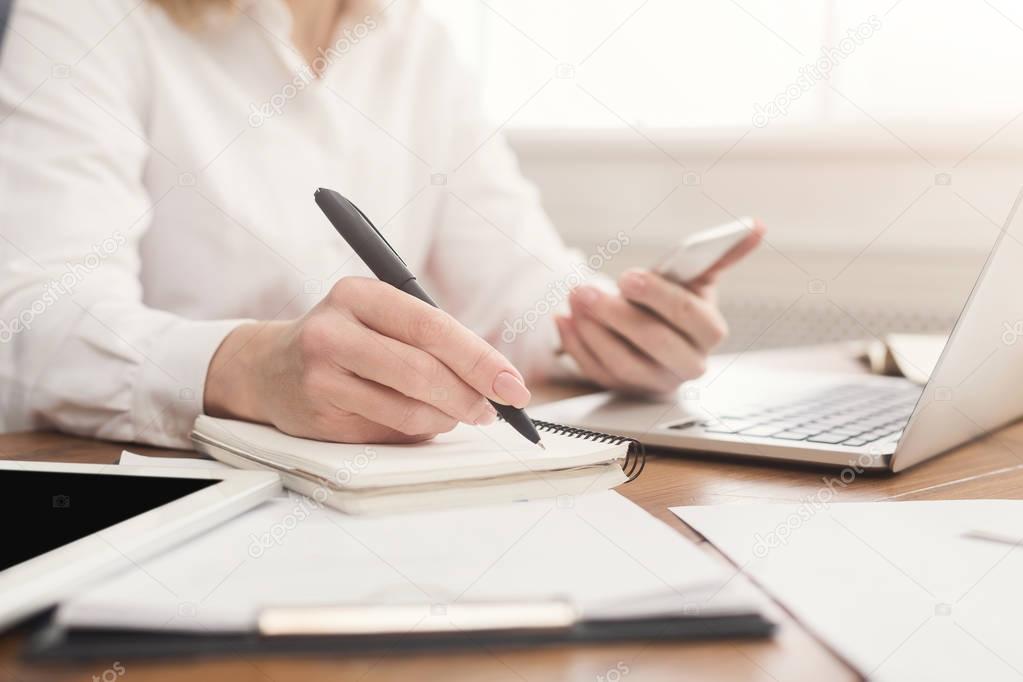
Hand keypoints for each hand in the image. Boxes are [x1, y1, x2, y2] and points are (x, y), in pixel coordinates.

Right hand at [204, 277, 531, 442]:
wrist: (267, 368)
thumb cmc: (343, 339)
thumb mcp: (378, 317)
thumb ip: (430, 338)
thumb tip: (494, 379)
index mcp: (358, 294)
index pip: (432, 327)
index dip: (480, 359)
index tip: (512, 384)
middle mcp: (333, 332)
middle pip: (421, 371)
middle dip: (470, 396)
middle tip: (496, 410)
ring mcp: (321, 377)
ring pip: (406, 410)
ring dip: (447, 418)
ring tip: (460, 414)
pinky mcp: (319, 417)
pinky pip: (387, 433)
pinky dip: (418, 432)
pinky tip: (423, 421)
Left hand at [555, 221, 764, 393]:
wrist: (657, 334)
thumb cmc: (676, 301)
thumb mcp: (695, 278)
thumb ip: (719, 254)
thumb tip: (756, 226)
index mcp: (709, 332)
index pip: (689, 316)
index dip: (657, 296)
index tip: (627, 276)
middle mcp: (687, 364)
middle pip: (654, 342)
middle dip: (617, 315)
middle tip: (584, 290)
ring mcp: (654, 381)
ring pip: (621, 361)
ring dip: (592, 329)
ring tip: (573, 300)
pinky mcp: (625, 390)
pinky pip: (597, 372)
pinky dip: (577, 346)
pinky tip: (564, 319)